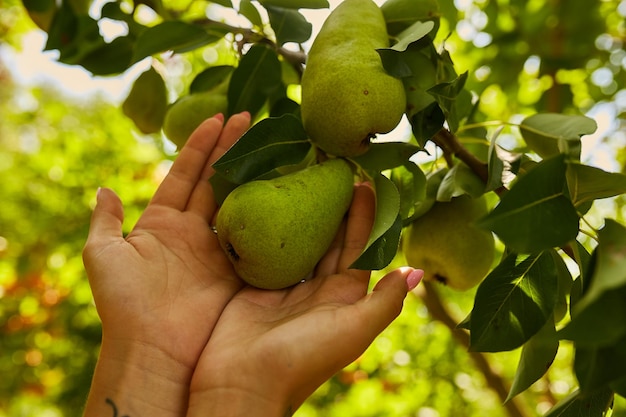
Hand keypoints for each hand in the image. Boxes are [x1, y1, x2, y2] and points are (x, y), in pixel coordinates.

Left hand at [82, 112, 250, 416]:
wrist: (154, 347)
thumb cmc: (124, 302)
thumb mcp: (102, 255)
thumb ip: (104, 221)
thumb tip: (103, 189)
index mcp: (162, 223)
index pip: (184, 174)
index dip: (200, 145)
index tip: (218, 117)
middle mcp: (193, 232)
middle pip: (216, 181)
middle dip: (232, 148)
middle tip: (252, 118)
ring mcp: (218, 249)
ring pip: (238, 202)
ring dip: (254, 173)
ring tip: (273, 143)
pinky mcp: (239, 269)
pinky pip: (256, 235)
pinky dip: (270, 212)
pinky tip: (284, 188)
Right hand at [186, 183, 423, 416]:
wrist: (244, 384)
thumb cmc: (303, 358)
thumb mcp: (352, 331)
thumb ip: (385, 303)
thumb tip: (418, 272)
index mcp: (344, 296)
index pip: (359, 246)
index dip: (365, 216)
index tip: (366, 182)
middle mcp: (318, 289)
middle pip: (330, 238)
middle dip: (334, 205)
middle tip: (334, 170)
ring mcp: (285, 286)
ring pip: (298, 239)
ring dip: (302, 211)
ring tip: (302, 177)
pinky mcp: (254, 284)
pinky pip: (265, 248)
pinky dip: (268, 226)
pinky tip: (266, 200)